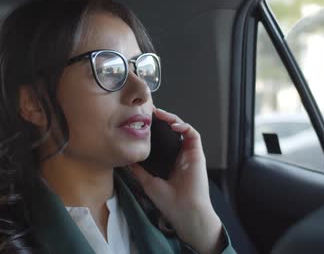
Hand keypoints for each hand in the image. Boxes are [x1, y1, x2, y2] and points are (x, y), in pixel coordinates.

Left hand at [129, 107, 223, 253]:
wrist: (184, 211)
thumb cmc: (169, 201)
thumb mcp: (147, 182)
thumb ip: (138, 170)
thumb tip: (126, 159)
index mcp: (170, 162)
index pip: (163, 140)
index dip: (155, 130)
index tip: (143, 122)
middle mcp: (180, 155)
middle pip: (172, 131)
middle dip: (163, 120)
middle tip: (151, 112)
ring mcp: (189, 154)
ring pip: (182, 128)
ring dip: (172, 119)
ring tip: (160, 114)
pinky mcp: (197, 153)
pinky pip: (193, 134)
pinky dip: (184, 126)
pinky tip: (173, 125)